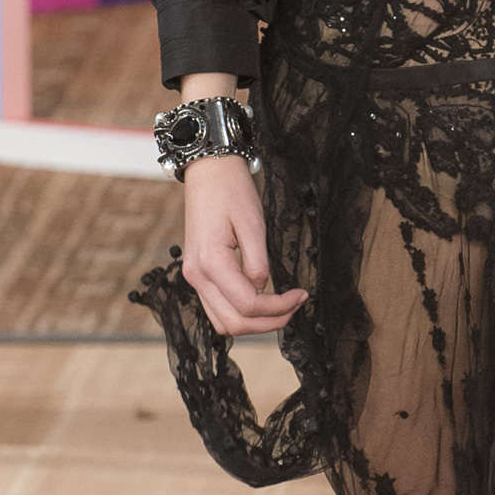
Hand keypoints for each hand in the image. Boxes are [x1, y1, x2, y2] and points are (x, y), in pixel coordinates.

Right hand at [180, 154, 307, 336]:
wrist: (208, 171)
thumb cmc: (232, 191)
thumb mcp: (254, 224)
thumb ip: (259, 262)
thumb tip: (262, 289)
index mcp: (210, 263)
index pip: (248, 305)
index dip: (279, 307)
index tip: (302, 295)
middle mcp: (196, 276)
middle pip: (234, 323)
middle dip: (269, 322)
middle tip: (296, 307)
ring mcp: (193, 276)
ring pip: (222, 322)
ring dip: (253, 323)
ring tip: (281, 308)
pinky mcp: (197, 274)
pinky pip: (217, 308)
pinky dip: (240, 313)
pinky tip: (262, 300)